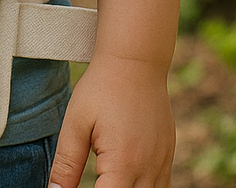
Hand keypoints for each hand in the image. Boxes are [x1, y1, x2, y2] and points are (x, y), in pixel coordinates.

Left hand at [47, 55, 175, 187]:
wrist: (135, 60)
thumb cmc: (102, 88)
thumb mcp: (76, 123)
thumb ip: (67, 163)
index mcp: (123, 163)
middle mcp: (148, 169)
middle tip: (93, 178)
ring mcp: (162, 163)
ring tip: (106, 177)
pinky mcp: (168, 155)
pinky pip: (160, 187)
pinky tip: (125, 178)